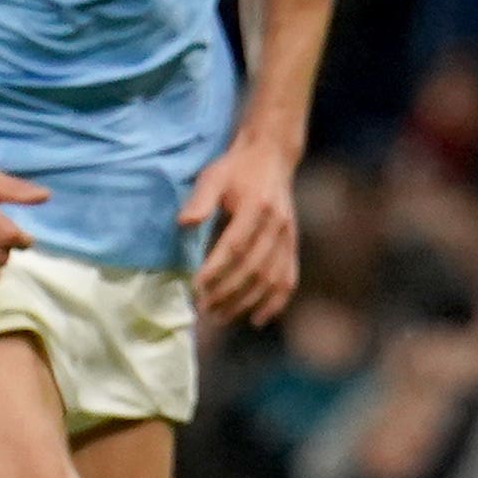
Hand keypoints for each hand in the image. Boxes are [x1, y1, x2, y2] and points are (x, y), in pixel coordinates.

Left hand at [183, 134, 301, 327]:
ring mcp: (288, 237)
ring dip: (246, 302)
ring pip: (270, 278)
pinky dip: (275, 302)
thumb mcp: (213, 176)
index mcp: (255, 207)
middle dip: (227, 292)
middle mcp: (277, 225)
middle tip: (203, 308)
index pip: (235, 246)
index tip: (196, 287)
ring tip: (220, 317)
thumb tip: (185, 223)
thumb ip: (200, 200)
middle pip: (253, 268)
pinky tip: (257, 319)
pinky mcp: (293, 245)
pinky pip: (288, 279)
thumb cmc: (235, 169)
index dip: (216, 269)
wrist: (272, 157)